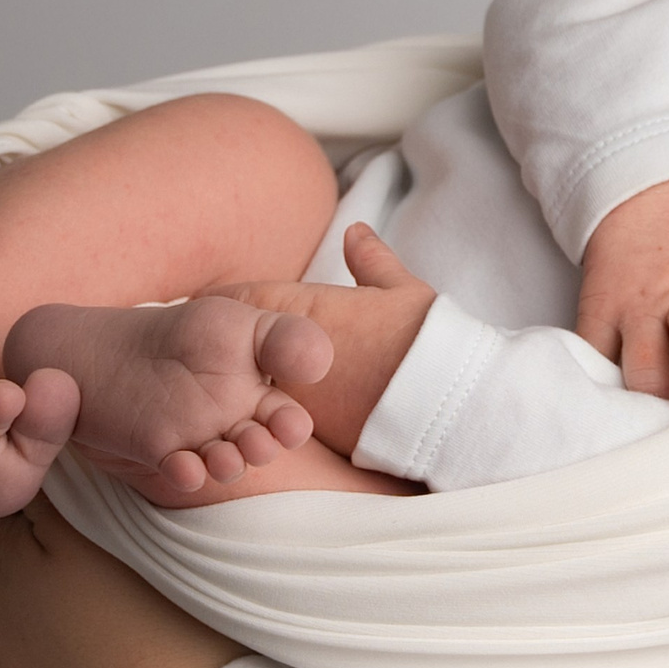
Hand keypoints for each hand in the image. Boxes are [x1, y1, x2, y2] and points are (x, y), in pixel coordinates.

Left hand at [211, 222, 435, 455]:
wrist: (440, 402)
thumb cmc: (421, 339)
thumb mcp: (401, 290)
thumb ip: (371, 260)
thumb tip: (355, 232)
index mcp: (297, 312)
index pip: (235, 300)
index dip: (227, 302)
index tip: (229, 305)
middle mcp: (282, 357)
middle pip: (235, 350)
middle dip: (236, 349)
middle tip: (236, 349)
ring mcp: (291, 399)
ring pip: (254, 388)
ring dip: (257, 384)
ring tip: (260, 385)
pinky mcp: (309, 435)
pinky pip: (282, 418)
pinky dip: (284, 413)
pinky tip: (295, 412)